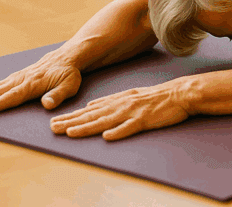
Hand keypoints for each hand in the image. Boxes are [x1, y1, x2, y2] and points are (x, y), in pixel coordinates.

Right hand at [0, 49, 81, 113]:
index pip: (12, 96)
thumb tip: (46, 104)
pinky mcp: (18, 75)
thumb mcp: (70, 85)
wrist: (68, 56)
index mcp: (33, 84)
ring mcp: (19, 76)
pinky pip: (0, 82)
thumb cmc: (69, 73)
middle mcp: (22, 79)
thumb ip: (58, 95)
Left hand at [49, 82, 189, 141]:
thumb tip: (92, 105)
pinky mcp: (145, 119)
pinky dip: (119, 131)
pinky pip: (131, 127)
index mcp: (117, 100)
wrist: (179, 93)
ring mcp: (133, 112)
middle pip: (93, 115)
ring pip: (106, 121)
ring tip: (71, 132)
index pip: (90, 110)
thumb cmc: (156, 96)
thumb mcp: (130, 95)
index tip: (55, 122)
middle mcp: (121, 104)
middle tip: (53, 128)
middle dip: (71, 122)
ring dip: (87, 127)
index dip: (72, 116)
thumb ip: (111, 101)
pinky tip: (107, 137)